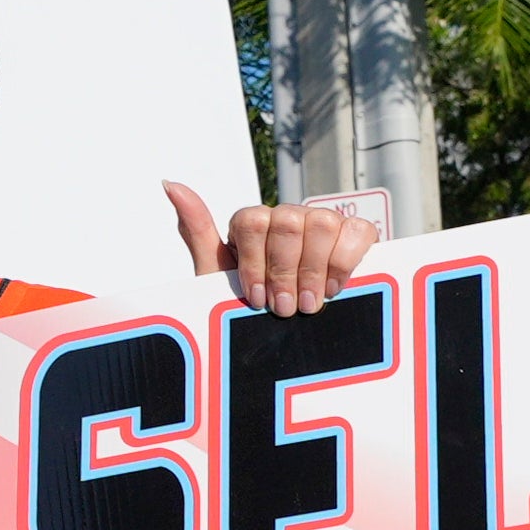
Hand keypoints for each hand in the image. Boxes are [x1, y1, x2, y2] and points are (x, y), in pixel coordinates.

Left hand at [170, 183, 380, 318]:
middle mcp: (289, 218)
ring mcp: (323, 224)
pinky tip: (335, 288)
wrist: (284, 346)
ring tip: (310, 303)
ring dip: (314, 270)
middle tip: (285, 308)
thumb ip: (197, 231)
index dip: (255, 263)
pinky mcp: (356, 236)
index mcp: (255, 224)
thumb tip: (171, 184)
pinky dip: (346, 262)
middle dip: (285, 272)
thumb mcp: (218, 278)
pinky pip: (358, 230)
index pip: (253, 220)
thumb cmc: (250, 309)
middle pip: (289, 221)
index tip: (256, 299)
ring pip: (322, 223)